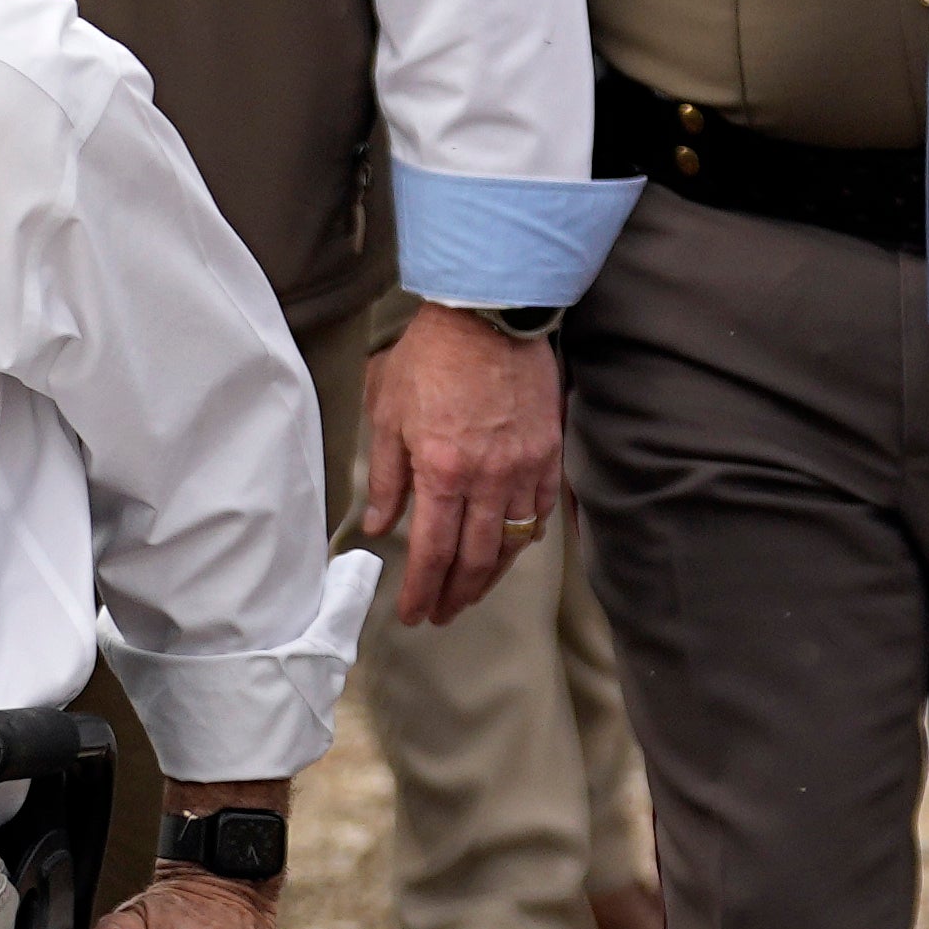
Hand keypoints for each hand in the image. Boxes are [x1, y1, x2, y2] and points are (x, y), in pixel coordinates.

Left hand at [358, 301, 559, 626]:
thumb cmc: (433, 357)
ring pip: (512, 544)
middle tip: (442, 614)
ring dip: (491, 577)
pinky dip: (525, 539)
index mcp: (442, 472)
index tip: (413, 612)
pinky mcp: (548, 453)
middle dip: (456, 595)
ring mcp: (524, 468)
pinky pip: (541, 512)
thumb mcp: (389, 413)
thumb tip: (380, 525)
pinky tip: (510, 548)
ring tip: (472, 594)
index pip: (432, 552)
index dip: (422, 590)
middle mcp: (487, 479)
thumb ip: (388, 477)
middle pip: (475, 559)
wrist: (490, 314)